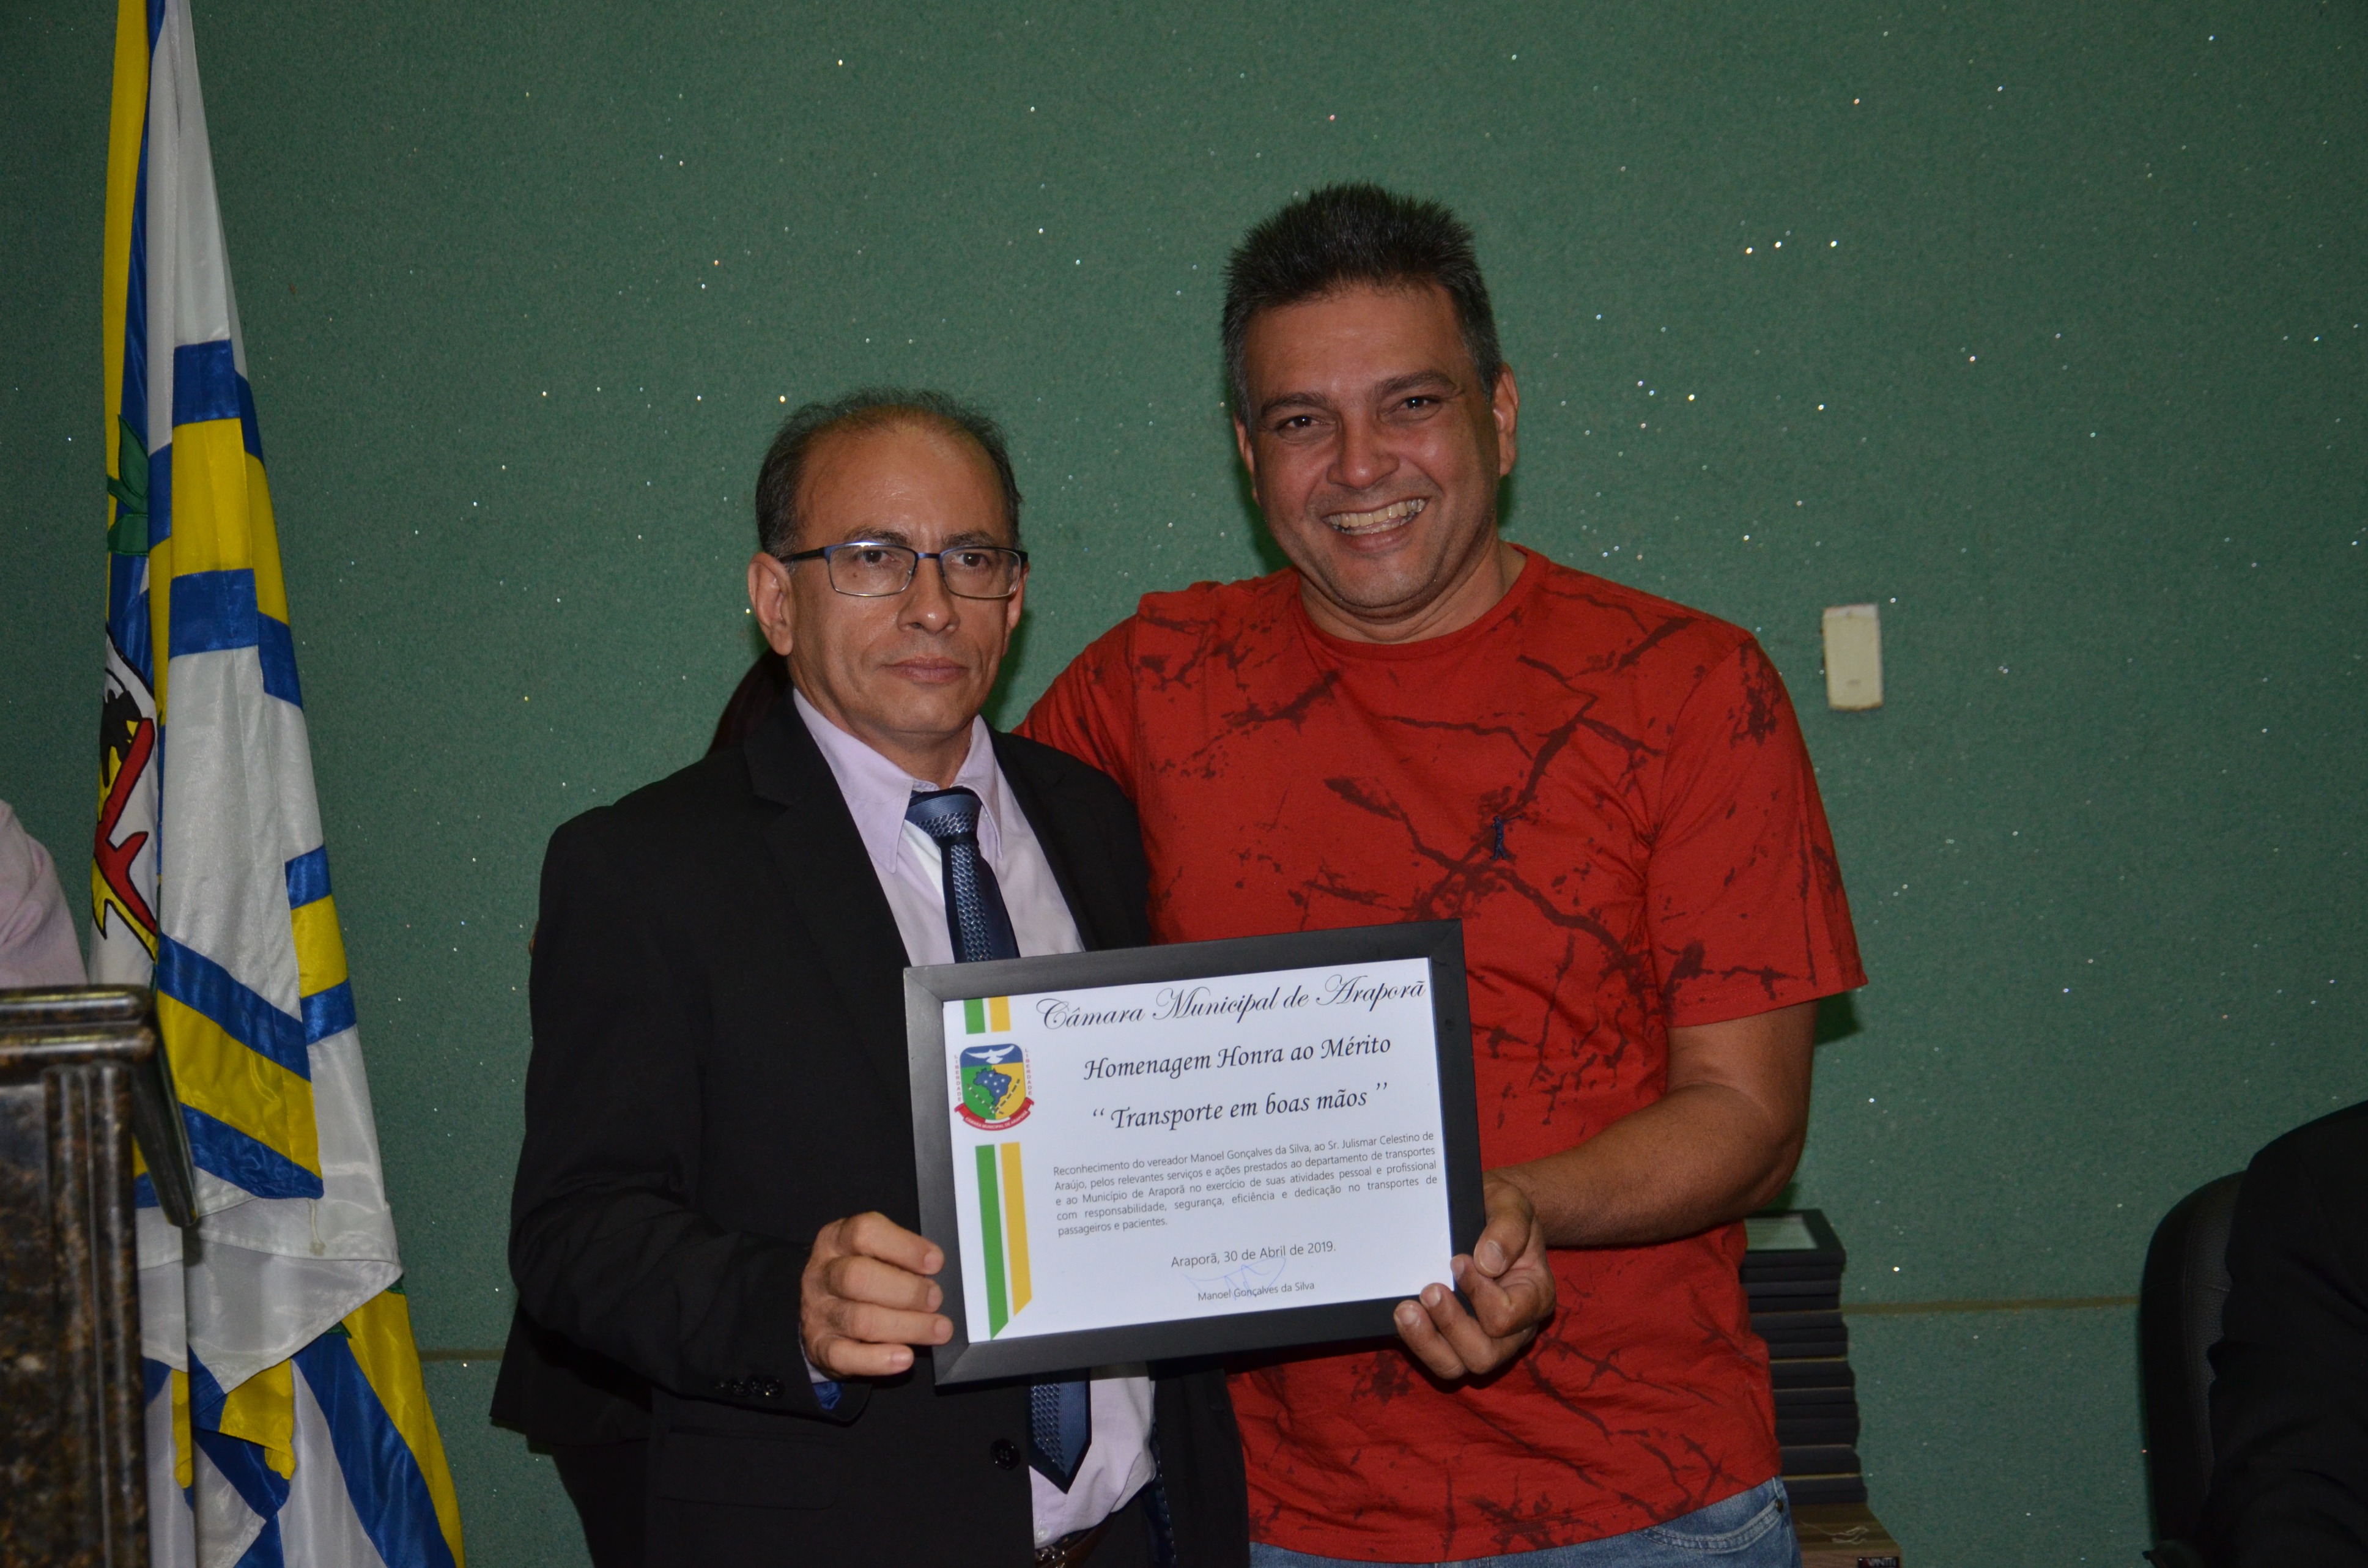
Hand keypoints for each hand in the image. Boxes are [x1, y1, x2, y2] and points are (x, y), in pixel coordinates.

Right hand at [800, 1212, 951, 1377]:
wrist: (821, 1311)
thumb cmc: (860, 1276)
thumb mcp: (873, 1252)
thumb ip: (901, 1255)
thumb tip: (936, 1268)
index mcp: (836, 1240)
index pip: (865, 1233)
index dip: (904, 1247)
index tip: (935, 1262)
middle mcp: (823, 1274)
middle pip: (859, 1277)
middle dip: (906, 1290)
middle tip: (936, 1299)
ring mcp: (819, 1312)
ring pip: (860, 1320)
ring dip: (906, 1326)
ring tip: (937, 1329)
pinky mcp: (821, 1347)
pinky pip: (847, 1357)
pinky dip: (879, 1359)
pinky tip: (905, 1357)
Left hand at [1393, 1172, 1554, 1379]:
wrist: (1486, 1214)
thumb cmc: (1502, 1211)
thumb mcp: (1512, 1204)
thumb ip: (1508, 1228)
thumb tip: (1488, 1263)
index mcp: (1535, 1296)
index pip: (1508, 1316)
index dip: (1479, 1294)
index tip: (1458, 1260)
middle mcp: (1514, 1328)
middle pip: (1484, 1355)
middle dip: (1451, 1325)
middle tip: (1429, 1289)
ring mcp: (1483, 1337)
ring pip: (1457, 1365)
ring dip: (1427, 1342)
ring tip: (1406, 1310)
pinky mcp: (1453, 1337)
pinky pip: (1436, 1356)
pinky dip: (1417, 1340)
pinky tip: (1403, 1313)